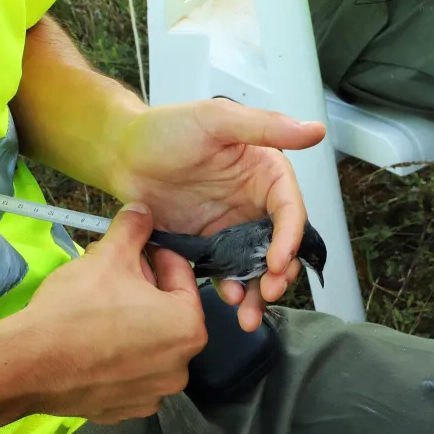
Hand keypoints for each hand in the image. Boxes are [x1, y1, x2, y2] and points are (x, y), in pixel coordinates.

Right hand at [0, 202, 206, 424]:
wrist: (28, 363)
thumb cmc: (76, 308)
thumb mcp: (108, 256)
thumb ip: (133, 228)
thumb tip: (143, 210)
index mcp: (187, 327)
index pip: (183, 277)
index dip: (158, 255)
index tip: (139, 248)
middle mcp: (180, 366)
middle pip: (167, 312)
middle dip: (144, 288)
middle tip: (113, 273)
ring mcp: (154, 393)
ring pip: (150, 342)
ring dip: (132, 321)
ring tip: (99, 305)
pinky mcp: (127, 410)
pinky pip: (131, 372)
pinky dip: (119, 355)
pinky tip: (93, 340)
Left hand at [110, 98, 325, 331]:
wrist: (120, 153)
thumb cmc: (164, 129)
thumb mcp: (216, 120)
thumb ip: (265, 126)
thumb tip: (314, 130)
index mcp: (263, 172)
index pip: (289, 209)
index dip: (290, 238)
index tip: (278, 261)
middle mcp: (252, 201)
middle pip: (279, 244)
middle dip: (279, 273)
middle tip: (268, 292)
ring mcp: (230, 225)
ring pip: (256, 264)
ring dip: (258, 290)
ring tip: (249, 313)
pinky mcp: (207, 243)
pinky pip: (226, 271)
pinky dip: (231, 288)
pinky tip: (228, 299)